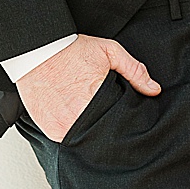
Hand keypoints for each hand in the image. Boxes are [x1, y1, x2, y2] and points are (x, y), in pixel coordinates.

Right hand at [16, 36, 160, 140]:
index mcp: (96, 101)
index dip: (123, 118)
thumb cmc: (70, 50)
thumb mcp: (108, 51)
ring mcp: (62, 127)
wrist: (35, 49)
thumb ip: (134, 70)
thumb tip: (154, 89)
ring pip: (85, 139)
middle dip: (107, 125)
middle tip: (105, 113)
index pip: (119, 122)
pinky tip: (75, 117)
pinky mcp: (50, 129)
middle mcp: (78, 118)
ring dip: (90, 131)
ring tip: (89, 114)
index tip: (122, 114)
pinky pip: (67, 138)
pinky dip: (73, 131)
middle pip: (102, 133)